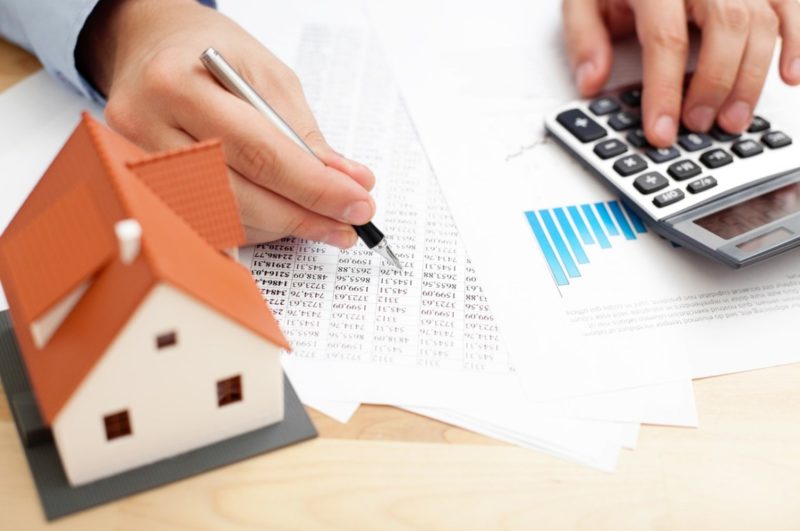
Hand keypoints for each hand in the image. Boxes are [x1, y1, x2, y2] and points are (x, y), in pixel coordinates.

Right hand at [76, 0, 375, 247]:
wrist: (149, 49)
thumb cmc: (209, 53)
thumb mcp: (267, 73)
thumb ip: (303, 132)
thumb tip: (345, 182)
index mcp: (177, 83)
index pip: (259, 151)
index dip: (314, 186)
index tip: (357, 203)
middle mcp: (145, 127)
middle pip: (238, 195)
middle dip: (303, 216)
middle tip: (348, 224)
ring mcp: (137, 165)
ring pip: (224, 218)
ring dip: (282, 227)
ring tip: (323, 221)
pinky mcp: (144, 190)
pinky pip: (208, 225)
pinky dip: (254, 227)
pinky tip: (283, 218)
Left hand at [562, 0, 799, 146]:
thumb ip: (584, 38)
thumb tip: (591, 82)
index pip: (665, 37)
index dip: (664, 90)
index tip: (661, 131)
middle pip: (726, 26)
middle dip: (714, 84)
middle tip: (698, 125)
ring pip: (761, 21)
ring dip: (751, 78)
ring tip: (731, 120)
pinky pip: (790, 5)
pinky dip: (797, 41)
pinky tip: (789, 77)